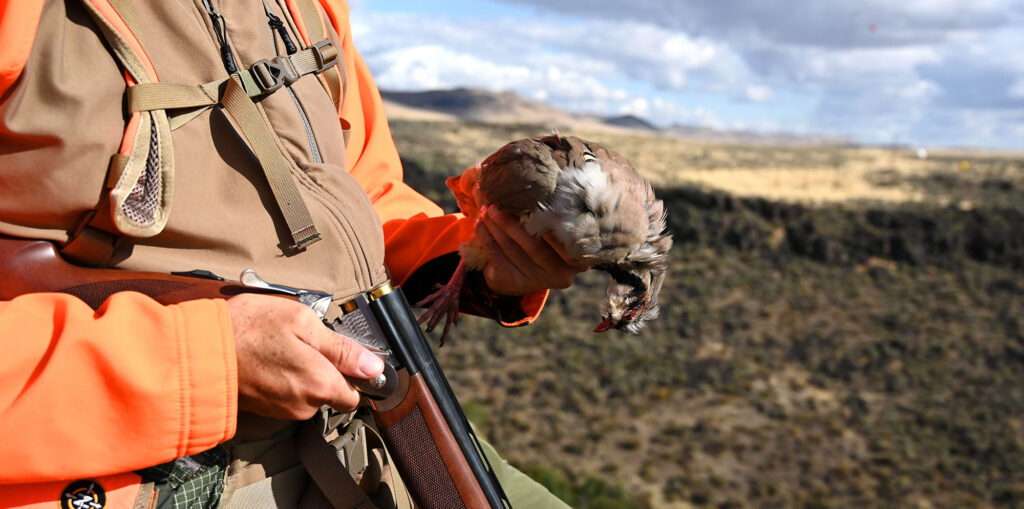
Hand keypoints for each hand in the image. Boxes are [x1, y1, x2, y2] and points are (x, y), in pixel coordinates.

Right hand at [226, 293, 384, 419]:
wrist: (197, 350)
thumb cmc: (247, 329)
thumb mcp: (302, 322)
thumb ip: (342, 348)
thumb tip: (374, 366)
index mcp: (321, 385)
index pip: (357, 394)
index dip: (355, 373)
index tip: (346, 355)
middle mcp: (305, 406)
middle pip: (332, 393)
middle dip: (326, 371)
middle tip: (305, 342)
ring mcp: (283, 411)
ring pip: (309, 394)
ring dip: (304, 374)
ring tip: (282, 347)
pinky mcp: (265, 410)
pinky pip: (288, 396)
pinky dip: (284, 379)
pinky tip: (269, 359)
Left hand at [476, 206, 586, 295]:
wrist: (519, 274)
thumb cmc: (542, 244)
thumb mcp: (555, 236)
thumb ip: (555, 221)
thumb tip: (539, 190)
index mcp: (576, 261)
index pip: (560, 240)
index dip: (545, 221)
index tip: (531, 202)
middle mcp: (560, 275)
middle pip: (533, 245)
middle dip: (511, 223)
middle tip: (496, 205)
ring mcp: (537, 282)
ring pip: (512, 250)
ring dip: (496, 227)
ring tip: (486, 210)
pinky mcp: (514, 284)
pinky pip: (497, 257)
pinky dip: (486, 238)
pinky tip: (479, 224)